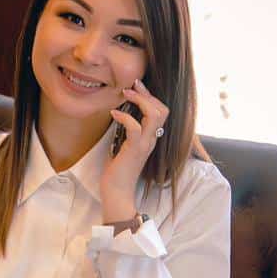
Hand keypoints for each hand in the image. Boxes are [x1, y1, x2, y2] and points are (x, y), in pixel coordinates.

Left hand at [101, 78, 169, 221]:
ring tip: (125, 94)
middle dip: (148, 94)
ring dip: (140, 100)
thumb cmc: (117, 170)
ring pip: (154, 115)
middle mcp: (152, 139)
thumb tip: (120, 113)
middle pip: (162, 110)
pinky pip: (134, 128)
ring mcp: (145, 144)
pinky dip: (124, 117)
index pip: (160, 111)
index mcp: (150, 138)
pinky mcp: (134, 149)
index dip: (150, 97)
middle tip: (133, 86)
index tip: (136, 87)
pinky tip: (114, 114)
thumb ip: (126, 131)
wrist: (117, 191)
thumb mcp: (123, 145)